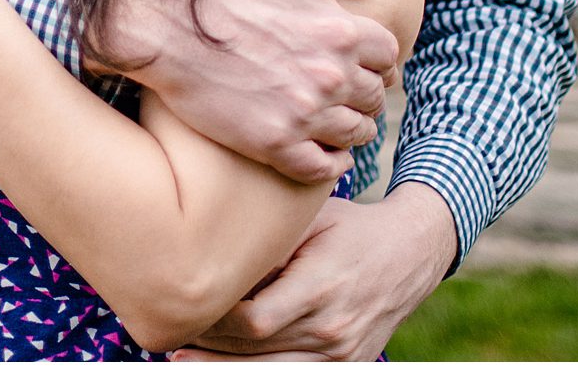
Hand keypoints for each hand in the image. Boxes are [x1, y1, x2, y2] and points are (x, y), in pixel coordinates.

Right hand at [93, 0, 398, 184]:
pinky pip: (323, 168)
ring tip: (335, 122)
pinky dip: (331, 163)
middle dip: (363, 93)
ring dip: (350, 127)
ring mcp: (304, 113)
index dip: (377, 59)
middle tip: (346, 94)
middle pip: (373, 97)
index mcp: (340, 29)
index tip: (363, 64)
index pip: (387, 55)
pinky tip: (325, 153)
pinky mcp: (275, 143)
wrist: (166, 27)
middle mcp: (330, 75)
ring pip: (354, 133)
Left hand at [171, 185, 456, 360]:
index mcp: (321, 286)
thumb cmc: (349, 227)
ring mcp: (342, 354)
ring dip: (224, 367)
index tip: (185, 302)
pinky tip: (224, 367)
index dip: (214, 320)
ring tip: (182, 360)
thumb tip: (212, 258)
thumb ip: (266, 242)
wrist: (409, 253)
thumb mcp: (310, 220)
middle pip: (256, 351)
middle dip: (208, 344)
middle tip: (168, 330)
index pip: (255, 320)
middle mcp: (332, 327)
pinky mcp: (347, 366)